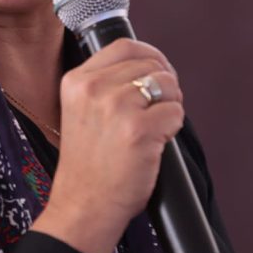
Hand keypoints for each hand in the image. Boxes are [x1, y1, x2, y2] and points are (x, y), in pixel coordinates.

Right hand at [33, 38, 183, 252]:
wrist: (83, 206)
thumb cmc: (88, 165)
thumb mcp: (80, 112)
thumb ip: (105, 85)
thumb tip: (148, 65)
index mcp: (76, 81)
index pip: (125, 45)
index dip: (150, 56)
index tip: (157, 73)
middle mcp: (93, 89)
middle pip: (151, 64)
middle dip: (165, 84)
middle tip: (159, 109)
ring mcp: (116, 108)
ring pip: (167, 85)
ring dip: (170, 106)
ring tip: (154, 129)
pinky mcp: (139, 130)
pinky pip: (176, 112)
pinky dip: (173, 129)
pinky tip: (155, 145)